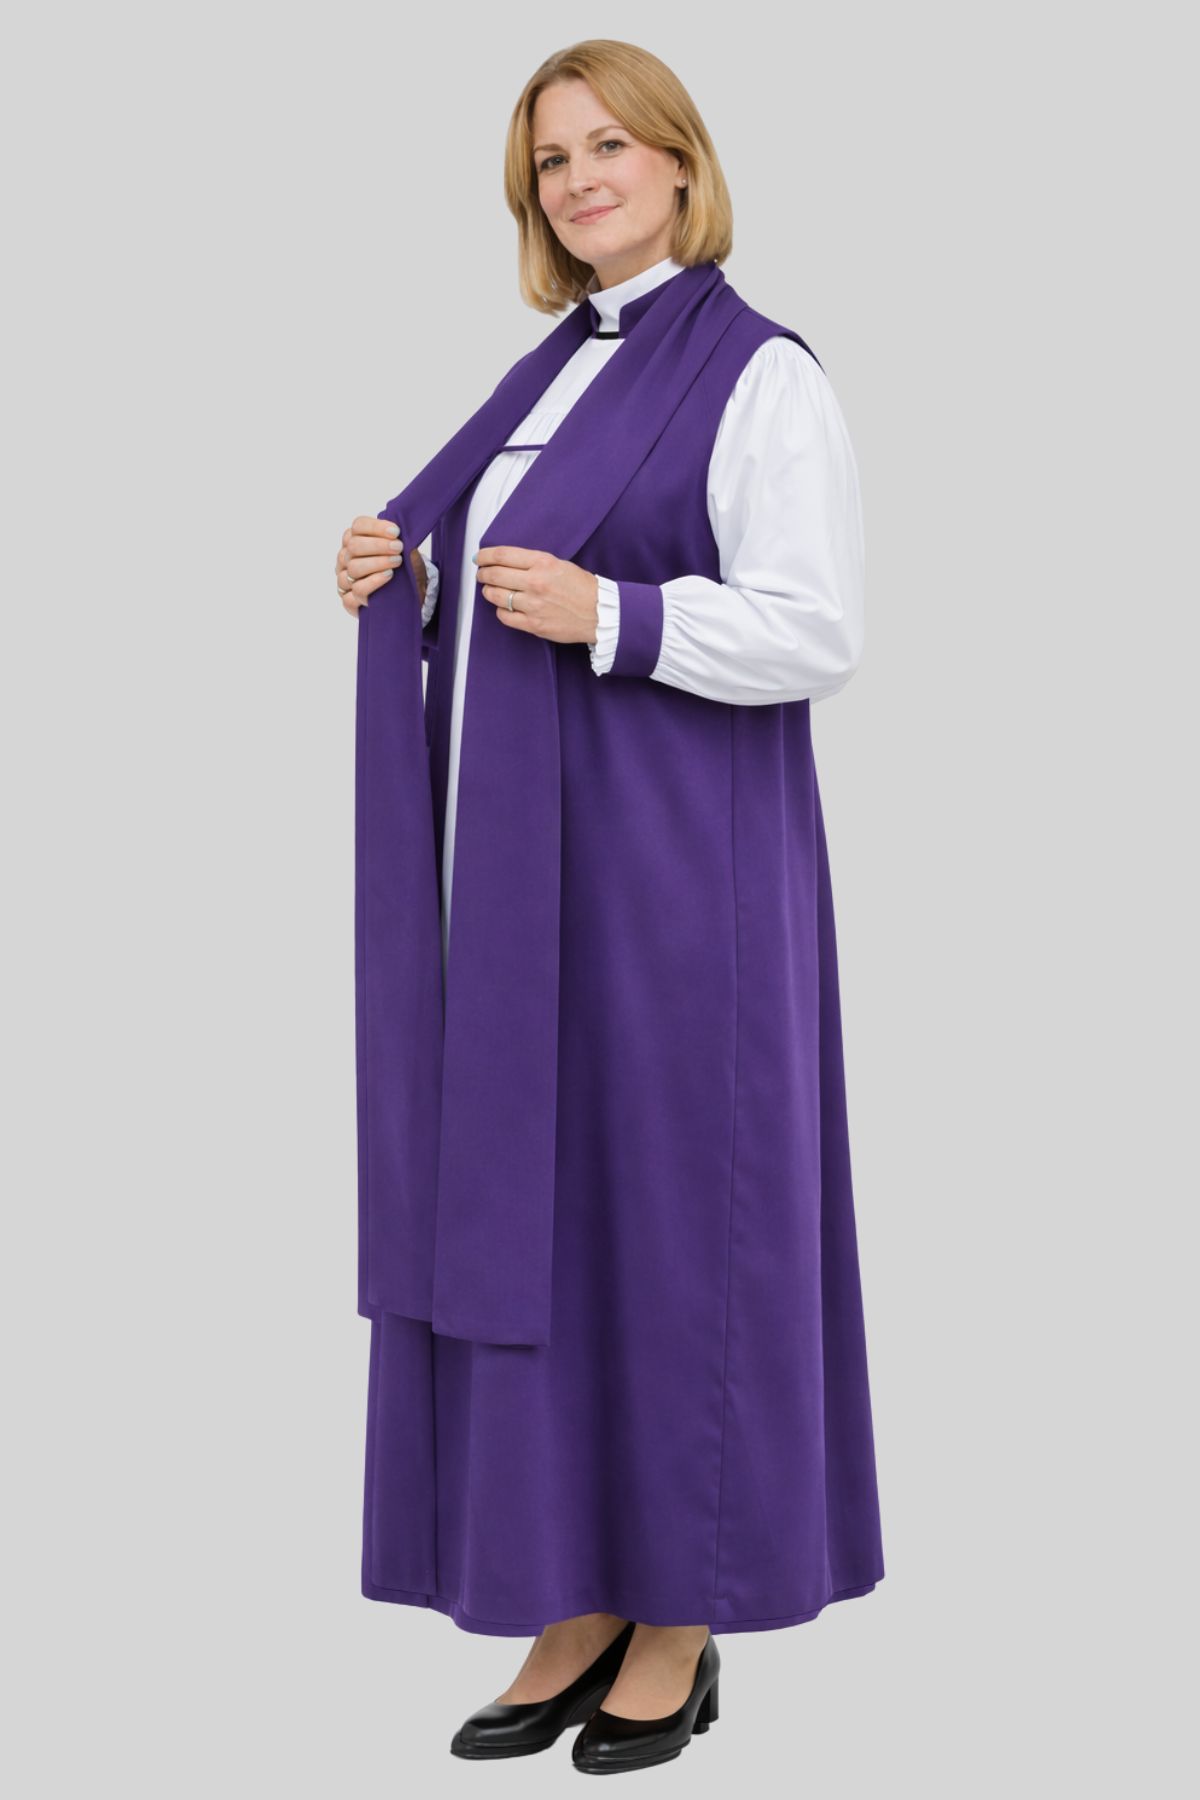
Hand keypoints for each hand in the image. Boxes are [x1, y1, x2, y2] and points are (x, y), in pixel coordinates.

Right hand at [336, 515, 427, 614]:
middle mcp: (345, 559)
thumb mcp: (402, 551)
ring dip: (377, 563)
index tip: (396, 532)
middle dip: (378, 545)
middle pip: (354, 547)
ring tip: (396, 562)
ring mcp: (345, 580)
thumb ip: (396, 539)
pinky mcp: (349, 601)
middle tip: (398, 548)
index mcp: (354, 540)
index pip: (358, 526)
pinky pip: (355, 593)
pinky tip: (387, 576)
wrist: (408, 596)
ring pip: (353, 569)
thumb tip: (397, 529)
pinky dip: (372, 583)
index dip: (376, 527)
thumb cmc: (402, 569)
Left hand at [473, 545, 598, 645]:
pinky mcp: (534, 624)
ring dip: (489, 591)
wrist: (600, 613)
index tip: (479, 558)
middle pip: (494, 575)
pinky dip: (501, 610)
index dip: (484, 556)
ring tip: (491, 590)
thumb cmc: (582, 587)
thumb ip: (533, 562)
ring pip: (496, 596)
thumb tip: (506, 562)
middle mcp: (536, 582)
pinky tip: (506, 607)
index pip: (502, 555)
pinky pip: (505, 616)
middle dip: (483, 573)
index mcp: (543, 563)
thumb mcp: (559, 564)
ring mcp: (534, 605)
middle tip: (482, 574)